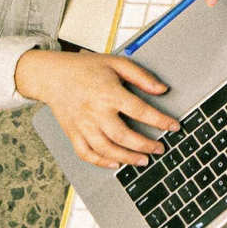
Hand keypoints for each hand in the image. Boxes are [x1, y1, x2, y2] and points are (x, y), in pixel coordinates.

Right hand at [14, 49, 178, 168]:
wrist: (52, 75)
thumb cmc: (85, 68)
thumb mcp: (117, 63)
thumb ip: (141, 76)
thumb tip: (162, 89)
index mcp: (109, 94)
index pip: (140, 111)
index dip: (160, 121)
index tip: (174, 127)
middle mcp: (95, 112)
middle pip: (123, 136)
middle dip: (145, 145)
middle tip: (160, 148)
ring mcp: (82, 125)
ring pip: (106, 149)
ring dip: (127, 158)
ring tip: (144, 161)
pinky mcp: (72, 133)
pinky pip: (86, 153)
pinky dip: (100, 162)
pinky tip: (115, 164)